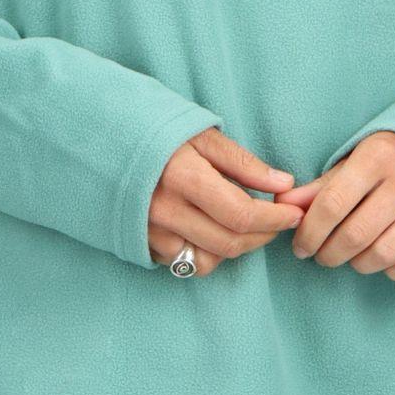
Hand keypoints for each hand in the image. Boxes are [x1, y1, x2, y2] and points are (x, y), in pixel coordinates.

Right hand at [147, 125, 313, 267]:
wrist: (100, 143)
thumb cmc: (155, 131)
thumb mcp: (201, 135)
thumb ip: (243, 163)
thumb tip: (283, 184)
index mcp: (183, 178)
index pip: (241, 214)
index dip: (275, 218)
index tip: (294, 212)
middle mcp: (165, 211)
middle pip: (229, 243)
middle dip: (263, 236)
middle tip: (278, 220)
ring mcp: (151, 232)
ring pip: (209, 261)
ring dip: (235, 247)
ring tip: (242, 223)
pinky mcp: (142, 245)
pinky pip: (185, 262)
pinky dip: (206, 251)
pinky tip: (209, 228)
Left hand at [287, 131, 394, 276]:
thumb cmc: (391, 162)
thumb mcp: (354, 163)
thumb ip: (319, 188)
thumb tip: (282, 205)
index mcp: (377, 156)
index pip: (331, 205)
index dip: (309, 233)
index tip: (301, 247)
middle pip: (356, 235)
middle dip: (330, 254)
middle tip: (323, 256)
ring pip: (384, 253)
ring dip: (359, 264)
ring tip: (351, 258)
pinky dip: (393, 270)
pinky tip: (383, 261)